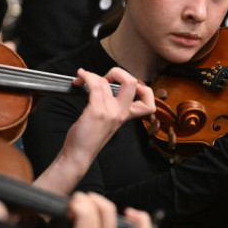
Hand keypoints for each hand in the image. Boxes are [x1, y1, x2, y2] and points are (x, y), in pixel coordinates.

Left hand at [34, 68, 155, 193]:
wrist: (79, 155)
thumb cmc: (89, 138)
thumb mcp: (107, 122)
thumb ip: (111, 107)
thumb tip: (104, 86)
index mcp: (125, 116)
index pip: (148, 103)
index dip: (143, 88)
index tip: (126, 85)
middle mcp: (121, 113)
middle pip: (133, 83)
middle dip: (119, 72)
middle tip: (106, 77)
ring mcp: (110, 112)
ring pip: (106, 81)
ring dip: (91, 75)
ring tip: (82, 79)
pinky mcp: (97, 111)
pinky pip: (94, 85)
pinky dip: (86, 77)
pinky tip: (80, 77)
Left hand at [44, 192, 153, 227]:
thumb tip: (106, 206)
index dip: (142, 219)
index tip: (127, 211)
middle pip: (111, 209)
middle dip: (95, 199)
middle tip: (83, 204)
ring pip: (97, 208)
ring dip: (83, 200)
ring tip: (73, 206)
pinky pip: (85, 212)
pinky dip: (77, 204)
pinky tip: (69, 210)